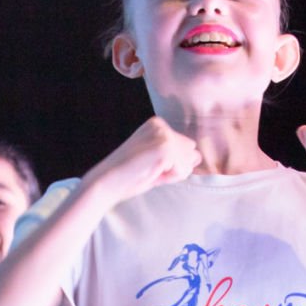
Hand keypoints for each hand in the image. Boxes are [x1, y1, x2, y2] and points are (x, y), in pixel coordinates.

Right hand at [84, 117, 200, 203]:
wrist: (106, 181)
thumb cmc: (129, 175)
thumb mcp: (156, 159)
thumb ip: (176, 154)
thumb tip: (198, 155)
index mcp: (157, 124)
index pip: (186, 147)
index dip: (171, 163)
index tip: (149, 165)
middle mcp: (161, 125)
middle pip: (190, 153)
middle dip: (175, 167)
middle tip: (150, 169)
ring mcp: (163, 135)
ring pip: (188, 164)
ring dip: (172, 174)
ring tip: (149, 171)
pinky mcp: (165, 148)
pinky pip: (183, 171)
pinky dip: (169, 179)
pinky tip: (151, 174)